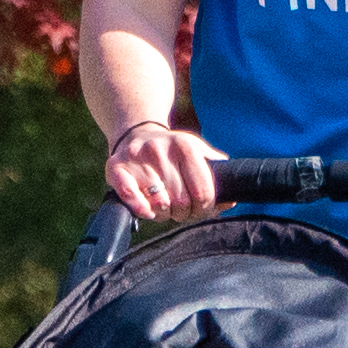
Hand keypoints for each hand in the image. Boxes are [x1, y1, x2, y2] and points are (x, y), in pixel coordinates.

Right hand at [102, 116, 222, 218]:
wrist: (135, 133)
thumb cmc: (171, 151)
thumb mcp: (196, 151)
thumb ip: (216, 172)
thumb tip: (230, 198)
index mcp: (184, 145)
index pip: (202, 191)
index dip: (205, 208)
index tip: (201, 209)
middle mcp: (160, 150)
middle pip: (182, 202)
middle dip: (185, 213)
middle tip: (182, 210)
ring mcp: (136, 158)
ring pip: (159, 204)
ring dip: (164, 214)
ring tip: (165, 207)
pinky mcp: (116, 168)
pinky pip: (131, 198)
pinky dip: (142, 210)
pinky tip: (148, 209)